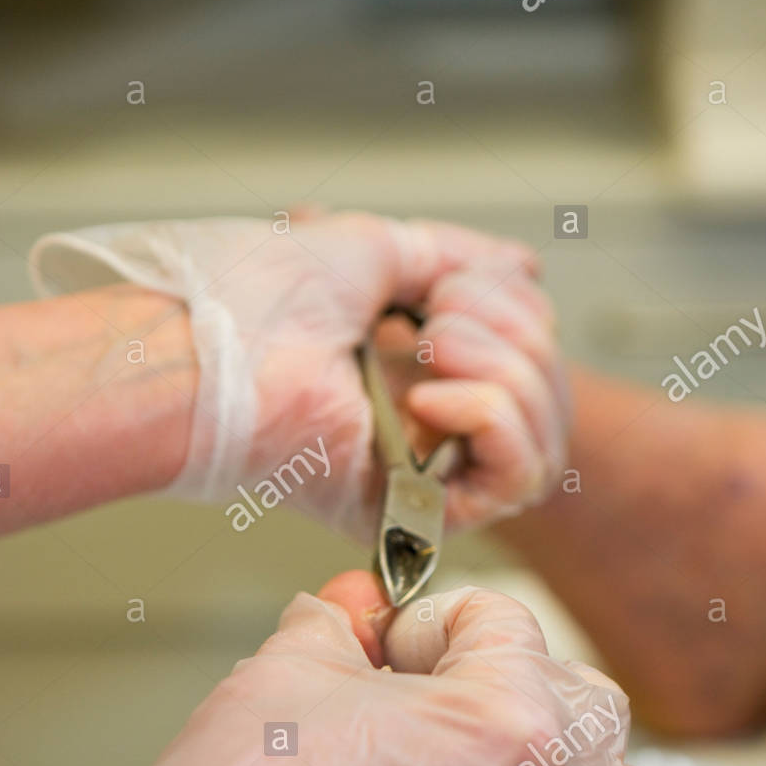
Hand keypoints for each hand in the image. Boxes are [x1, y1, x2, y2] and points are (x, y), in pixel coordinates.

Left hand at [29, 212, 567, 537]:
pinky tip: (428, 396)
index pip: (532, 350)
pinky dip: (492, 415)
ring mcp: (433, 474)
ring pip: (546, 429)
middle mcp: (437, 427)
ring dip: (503, 366)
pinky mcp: (422, 515)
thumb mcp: (379, 251)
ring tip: (427, 348)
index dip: (516, 305)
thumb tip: (525, 267)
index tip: (448, 284)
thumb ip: (456, 257)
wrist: (216, 345)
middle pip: (548, 387)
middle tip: (434, 320)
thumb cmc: (263, 300)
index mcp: (424, 370)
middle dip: (513, 329)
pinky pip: (521, 473)